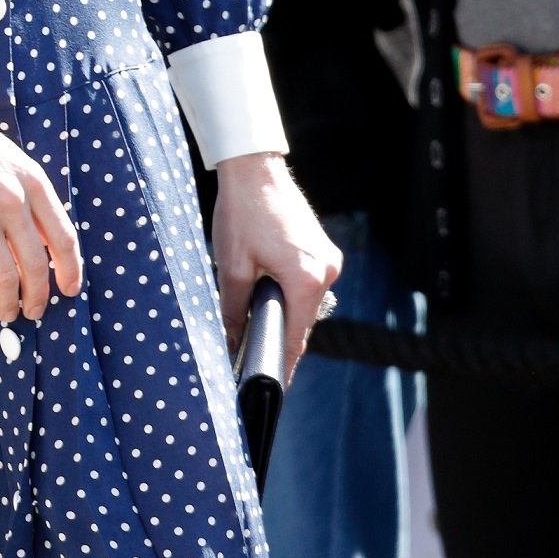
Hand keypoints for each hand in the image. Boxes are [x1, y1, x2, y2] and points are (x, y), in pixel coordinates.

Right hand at [0, 68, 83, 322]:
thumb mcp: (10, 160)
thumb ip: (28, 195)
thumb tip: (40, 237)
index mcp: (33, 183)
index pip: (64, 238)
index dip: (70, 270)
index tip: (69, 290)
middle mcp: (12, 200)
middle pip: (36, 264)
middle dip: (38, 296)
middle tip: (34, 313)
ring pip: (4, 275)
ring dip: (7, 303)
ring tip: (5, 315)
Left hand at [210, 151, 340, 384]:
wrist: (254, 170)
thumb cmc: (241, 214)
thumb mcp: (231, 268)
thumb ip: (232, 312)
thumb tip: (229, 346)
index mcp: (306, 279)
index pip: (295, 339)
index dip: (280, 366)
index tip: (270, 388)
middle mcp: (326, 271)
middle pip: (302, 324)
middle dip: (279, 341)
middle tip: (253, 360)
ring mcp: (328, 260)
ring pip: (306, 305)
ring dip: (284, 316)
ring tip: (256, 326)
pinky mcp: (324, 250)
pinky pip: (309, 286)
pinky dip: (290, 295)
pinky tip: (268, 295)